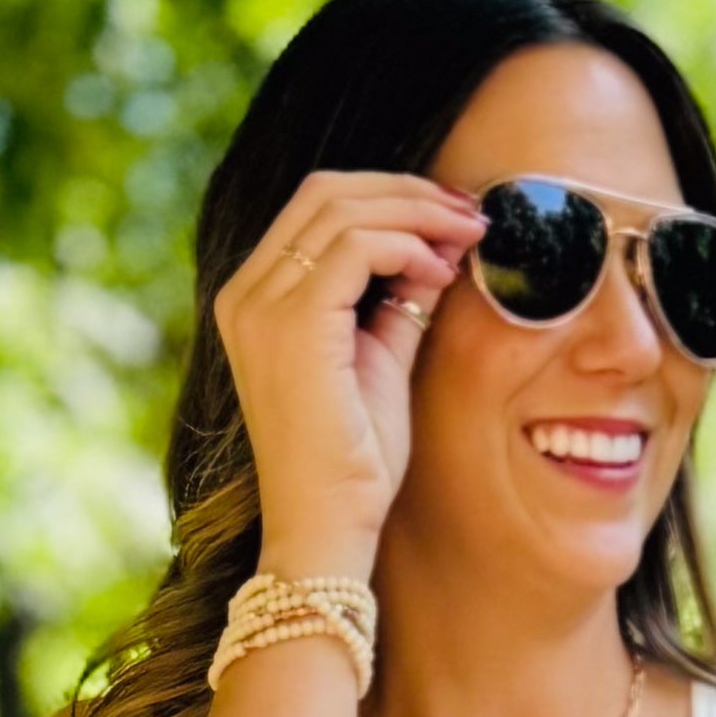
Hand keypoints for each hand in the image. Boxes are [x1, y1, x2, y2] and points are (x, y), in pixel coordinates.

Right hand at [212, 167, 485, 574]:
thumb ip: (395, 302)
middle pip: (325, 191)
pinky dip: (407, 246)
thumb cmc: (353, 462)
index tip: (451, 218)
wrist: (329, 525)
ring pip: (342, 207)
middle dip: (408, 192)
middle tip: (469, 214)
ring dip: (416, 214)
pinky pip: (356, 246)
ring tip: (465, 239)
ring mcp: (261, 305)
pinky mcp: (293, 322)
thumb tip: (434, 250)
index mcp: (255, 299)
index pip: (317, 209)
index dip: (390, 198)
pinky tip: (439, 273)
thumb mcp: (378, 361)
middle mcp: (246, 293)